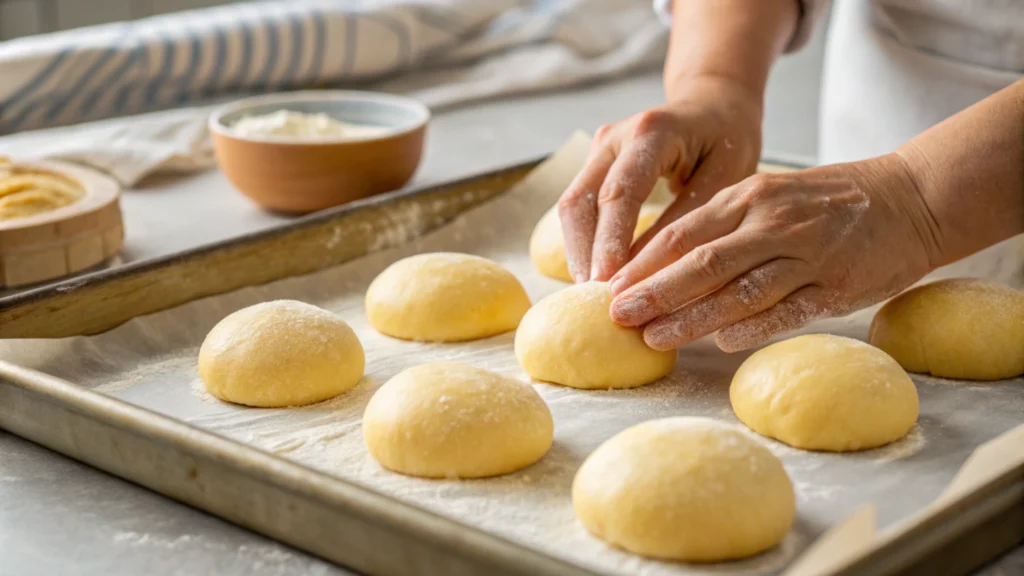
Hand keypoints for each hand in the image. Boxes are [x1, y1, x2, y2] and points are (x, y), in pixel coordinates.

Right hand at [556, 77, 762, 282]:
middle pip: (582, 202)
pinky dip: (585, 242)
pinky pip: (580, 207)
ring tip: (593, 293)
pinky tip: (596, 273)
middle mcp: (614, 138)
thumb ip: (685, 222)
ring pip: (572, 207)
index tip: (607, 283)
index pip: (620, 193)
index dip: (609, 241)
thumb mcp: (724, 178)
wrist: (712, 104)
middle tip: (596, 298)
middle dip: (586, 254)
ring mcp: (598, 150)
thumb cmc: (727, 139)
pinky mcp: (594, 165)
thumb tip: (648, 274)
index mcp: (650, 132)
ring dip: (579, 251)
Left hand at [606, 155, 937, 351]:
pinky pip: (790, 308)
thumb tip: (658, 263)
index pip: (683, 233)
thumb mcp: (767, 197)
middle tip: (616, 316)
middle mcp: (772, 223)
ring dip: (693, 316)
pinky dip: (755, 325)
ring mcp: (807, 254)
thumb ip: (719, 226)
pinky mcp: (839, 284)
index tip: (608, 288)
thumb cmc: (824, 203)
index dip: (643, 263)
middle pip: (703, 262)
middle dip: (655, 291)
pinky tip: (722, 342)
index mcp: (748, 198)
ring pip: (740, 289)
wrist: (910, 198)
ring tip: (654, 337)